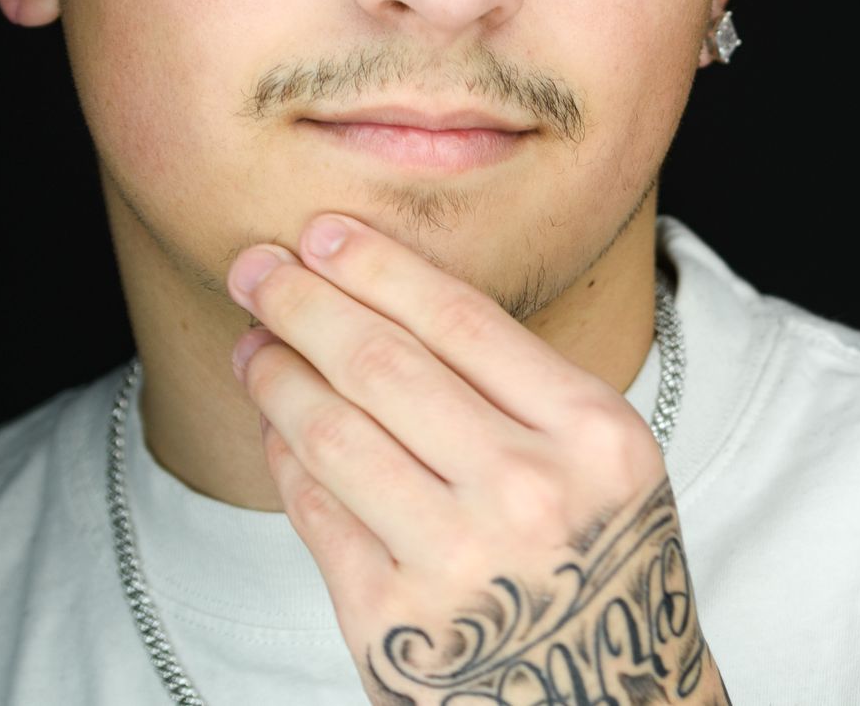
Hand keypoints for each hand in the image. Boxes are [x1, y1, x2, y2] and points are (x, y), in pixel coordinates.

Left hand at [226, 213, 730, 705]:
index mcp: (594, 433)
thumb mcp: (605, 463)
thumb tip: (378, 296)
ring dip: (278, 374)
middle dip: (304, 302)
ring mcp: (459, 562)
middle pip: (384, 363)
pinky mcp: (394, 626)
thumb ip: (519, 389)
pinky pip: (317, 511)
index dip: (378, 266)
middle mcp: (531, 492)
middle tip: (256, 266)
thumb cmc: (598, 562)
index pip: (461, 318)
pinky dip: (286, 456)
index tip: (324, 233)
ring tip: (254, 343)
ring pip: (335, 432)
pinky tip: (276, 424)